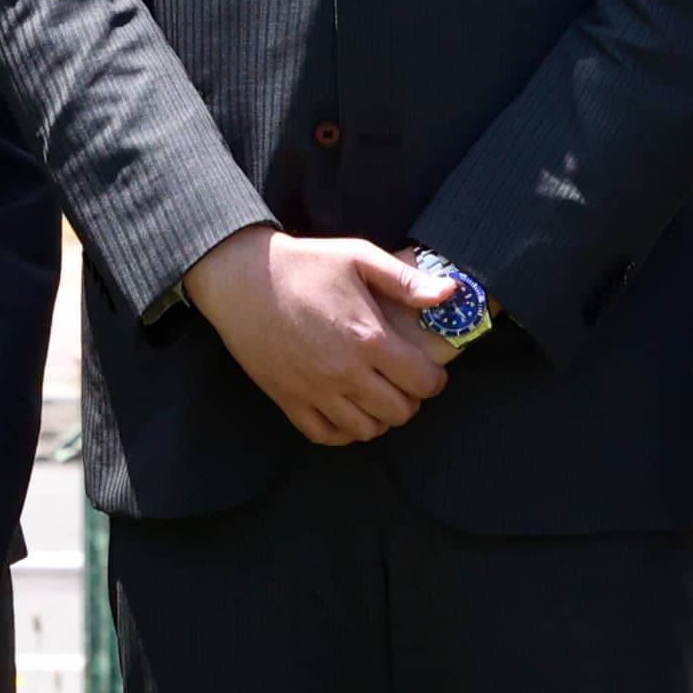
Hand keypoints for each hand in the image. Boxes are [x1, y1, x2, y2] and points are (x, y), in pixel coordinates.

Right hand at [180, 228, 454, 446]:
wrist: (242, 278)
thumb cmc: (304, 264)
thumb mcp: (358, 257)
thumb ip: (406, 279)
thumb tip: (449, 293)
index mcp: (368, 338)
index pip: (422, 381)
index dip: (434, 380)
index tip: (430, 371)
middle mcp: (345, 372)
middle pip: (399, 411)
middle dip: (411, 399)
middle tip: (404, 383)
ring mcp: (315, 391)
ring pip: (366, 429)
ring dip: (380, 417)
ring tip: (378, 397)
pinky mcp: (289, 400)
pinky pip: (326, 435)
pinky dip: (345, 431)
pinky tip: (349, 413)